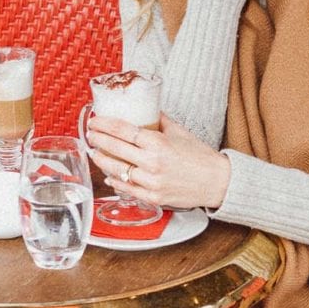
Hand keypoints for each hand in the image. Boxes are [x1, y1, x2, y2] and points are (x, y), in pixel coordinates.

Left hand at [84, 112, 230, 211]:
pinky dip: (116, 182)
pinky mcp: (154, 197)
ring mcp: (151, 182)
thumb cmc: (201, 157)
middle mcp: (152, 163)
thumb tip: (146, 110)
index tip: (95, 121)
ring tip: (95, 153)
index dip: (105, 125)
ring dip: (102, 161)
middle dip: (98, 140)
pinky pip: (128, 189)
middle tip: (90, 134)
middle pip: (115, 149)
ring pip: (117, 170)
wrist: (218, 182)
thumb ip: (160, 121)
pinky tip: (109, 176)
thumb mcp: (180, 132)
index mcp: (158, 143)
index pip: (123, 130)